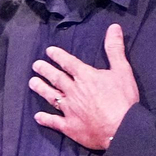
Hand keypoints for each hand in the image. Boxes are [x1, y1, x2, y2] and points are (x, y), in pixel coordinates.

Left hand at [30, 23, 138, 149]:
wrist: (122, 128)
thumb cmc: (123, 99)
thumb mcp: (122, 70)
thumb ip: (115, 49)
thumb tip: (113, 27)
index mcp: (85, 76)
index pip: (68, 62)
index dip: (58, 56)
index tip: (49, 51)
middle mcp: (73, 91)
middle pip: (55, 78)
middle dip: (45, 70)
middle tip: (35, 65)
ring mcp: (69, 109)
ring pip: (51, 96)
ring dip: (41, 89)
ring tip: (32, 83)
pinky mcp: (69, 126)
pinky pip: (53, 121)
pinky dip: (45, 119)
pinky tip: (38, 116)